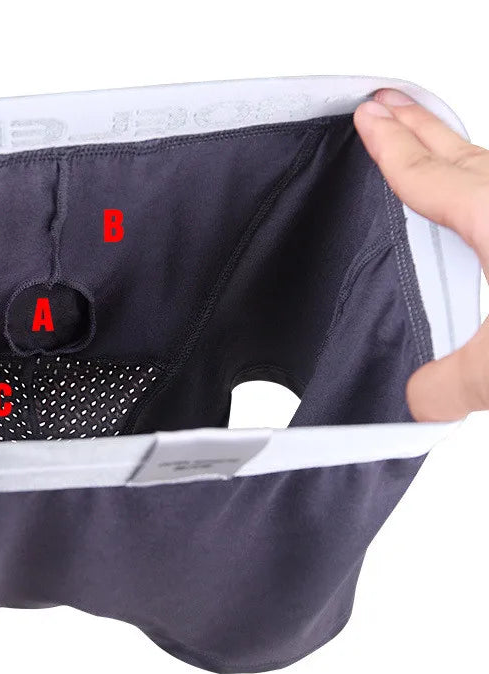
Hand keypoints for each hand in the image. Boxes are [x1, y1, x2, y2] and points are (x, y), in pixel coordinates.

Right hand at [354, 89, 488, 421]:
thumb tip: (418, 400)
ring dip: (455, 149)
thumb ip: (449, 386)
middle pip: (461, 152)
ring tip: (429, 139)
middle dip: (418, 125)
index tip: (368, 118)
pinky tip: (484, 201)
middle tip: (386, 103)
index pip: (427, 177)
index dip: (391, 149)